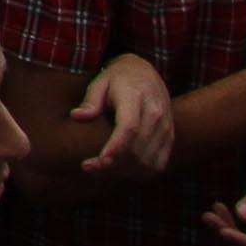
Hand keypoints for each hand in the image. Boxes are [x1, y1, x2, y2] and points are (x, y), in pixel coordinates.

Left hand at [73, 55, 174, 179]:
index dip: (116, 148)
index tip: (100, 161)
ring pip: (149, 161)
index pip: (129, 128)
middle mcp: (156, 114)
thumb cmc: (118, 79)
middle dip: (114, 164)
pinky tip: (122, 169)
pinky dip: (140, 172)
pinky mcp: (169, 138)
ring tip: (102, 167)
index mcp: (136, 98)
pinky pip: (158, 164)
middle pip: (138, 149)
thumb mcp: (100, 82)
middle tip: (89, 167)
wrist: (146, 73)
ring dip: (125, 171)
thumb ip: (90, 101)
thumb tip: (76, 116)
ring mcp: (165, 128)